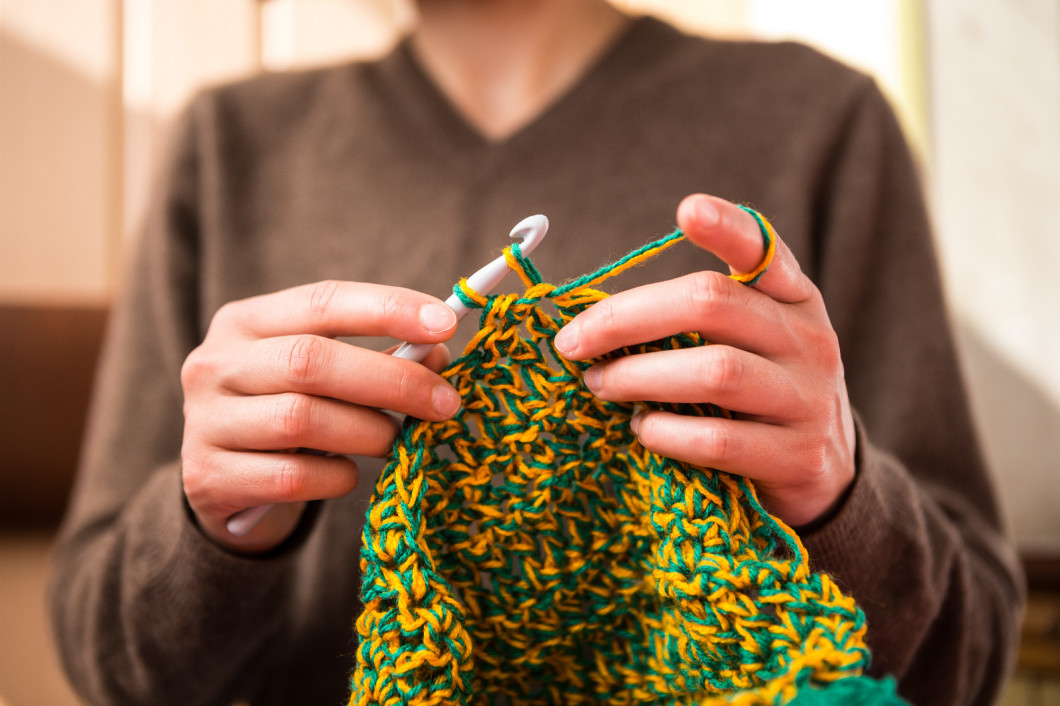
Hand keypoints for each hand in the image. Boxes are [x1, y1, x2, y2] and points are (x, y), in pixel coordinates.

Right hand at [180, 281, 460, 552]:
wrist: (224, 485)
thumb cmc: (290, 414)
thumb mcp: (325, 378)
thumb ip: (378, 360)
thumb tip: (439, 356)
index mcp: (245, 320)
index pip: (322, 300)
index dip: (388, 308)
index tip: (446, 323)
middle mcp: (215, 363)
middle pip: (311, 360)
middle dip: (392, 380)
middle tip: (445, 404)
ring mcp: (205, 421)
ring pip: (300, 419)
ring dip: (367, 432)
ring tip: (395, 441)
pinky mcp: (210, 477)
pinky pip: (291, 476)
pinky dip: (335, 477)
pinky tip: (346, 474)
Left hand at [553, 195, 855, 527]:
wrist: (823, 474)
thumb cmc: (758, 393)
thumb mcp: (750, 341)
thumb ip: (698, 317)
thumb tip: (593, 318)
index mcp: (792, 299)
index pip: (764, 250)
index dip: (728, 228)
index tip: (688, 209)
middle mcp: (808, 340)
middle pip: (714, 304)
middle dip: (629, 318)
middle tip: (574, 341)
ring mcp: (808, 399)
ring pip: (717, 371)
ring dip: (640, 377)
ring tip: (599, 384)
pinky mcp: (798, 458)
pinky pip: (720, 440)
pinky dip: (668, 434)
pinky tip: (643, 430)